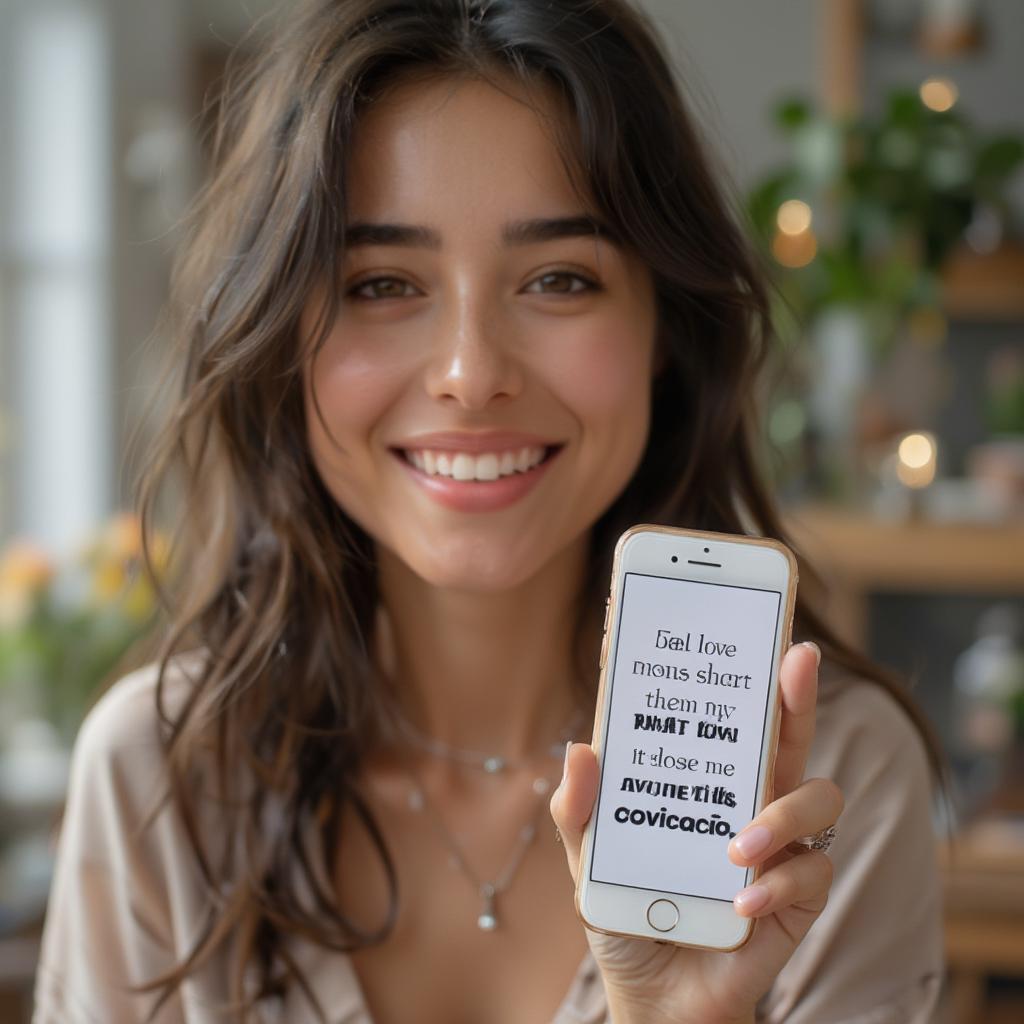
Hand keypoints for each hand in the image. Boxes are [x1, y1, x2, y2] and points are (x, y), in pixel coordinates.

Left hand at [550, 641, 842, 1023]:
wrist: (654, 996)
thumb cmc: (628, 913)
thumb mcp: (588, 858)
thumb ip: (578, 810)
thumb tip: (579, 749)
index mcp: (704, 781)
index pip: (728, 716)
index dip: (741, 671)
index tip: (741, 624)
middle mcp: (750, 801)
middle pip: (787, 734)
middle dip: (796, 692)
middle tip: (796, 656)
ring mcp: (781, 846)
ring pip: (819, 798)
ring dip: (782, 815)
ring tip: (736, 845)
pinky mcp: (800, 895)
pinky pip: (813, 873)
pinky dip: (776, 884)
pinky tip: (738, 902)